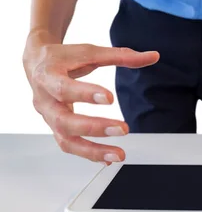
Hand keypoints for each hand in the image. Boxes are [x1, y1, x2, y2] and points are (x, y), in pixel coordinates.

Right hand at [23, 39, 158, 164]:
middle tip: (122, 129)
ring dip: (92, 151)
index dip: (85, 94)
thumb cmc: (63, 58)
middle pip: (64, 121)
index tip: (110, 98)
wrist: (37, 64)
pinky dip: (89, 154)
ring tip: (119, 154)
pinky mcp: (55, 129)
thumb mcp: (90, 52)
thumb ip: (121, 56)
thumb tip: (153, 56)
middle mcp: (45, 100)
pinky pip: (70, 146)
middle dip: (94, 127)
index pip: (64, 88)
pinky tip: (108, 159)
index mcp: (48, 76)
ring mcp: (48, 118)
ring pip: (65, 141)